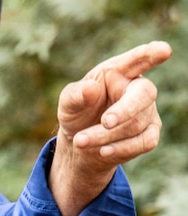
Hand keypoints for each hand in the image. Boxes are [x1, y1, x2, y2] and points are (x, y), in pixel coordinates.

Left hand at [49, 41, 171, 215]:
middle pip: (144, 95)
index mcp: (116, 76)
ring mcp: (147, 115)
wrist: (79, 149)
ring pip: (139, 124)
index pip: (133, 61)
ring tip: (82, 143)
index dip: (146, 55)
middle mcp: (136, 92)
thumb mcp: (68, 108)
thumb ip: (75, 96)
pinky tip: (100, 152)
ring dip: (109, 136)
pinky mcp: (147, 137)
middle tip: (105, 121)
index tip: (160, 51)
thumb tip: (90, 87)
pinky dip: (120, 149)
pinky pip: (142, 143)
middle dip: (125, 109)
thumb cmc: (76, 118)